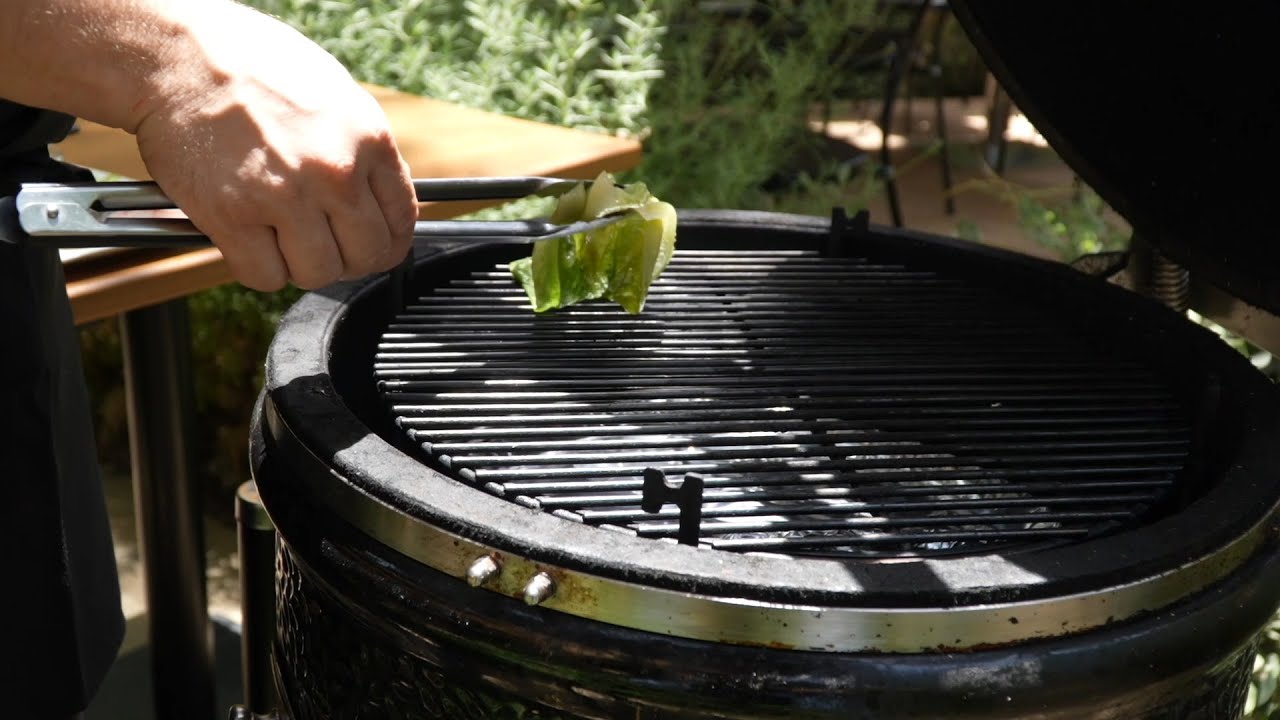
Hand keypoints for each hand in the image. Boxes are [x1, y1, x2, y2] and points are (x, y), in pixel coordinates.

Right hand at [132, 2, 416, 290]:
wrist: (180, 55)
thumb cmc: (253, 67)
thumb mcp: (337, 96)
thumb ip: (365, 151)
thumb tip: (382, 197)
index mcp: (369, 140)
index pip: (402, 221)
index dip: (387, 242)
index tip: (372, 245)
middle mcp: (335, 172)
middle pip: (366, 256)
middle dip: (347, 259)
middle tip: (323, 244)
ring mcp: (285, 197)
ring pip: (317, 274)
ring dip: (300, 265)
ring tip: (281, 236)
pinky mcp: (233, 217)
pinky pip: (265, 276)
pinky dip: (258, 267)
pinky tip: (250, 239)